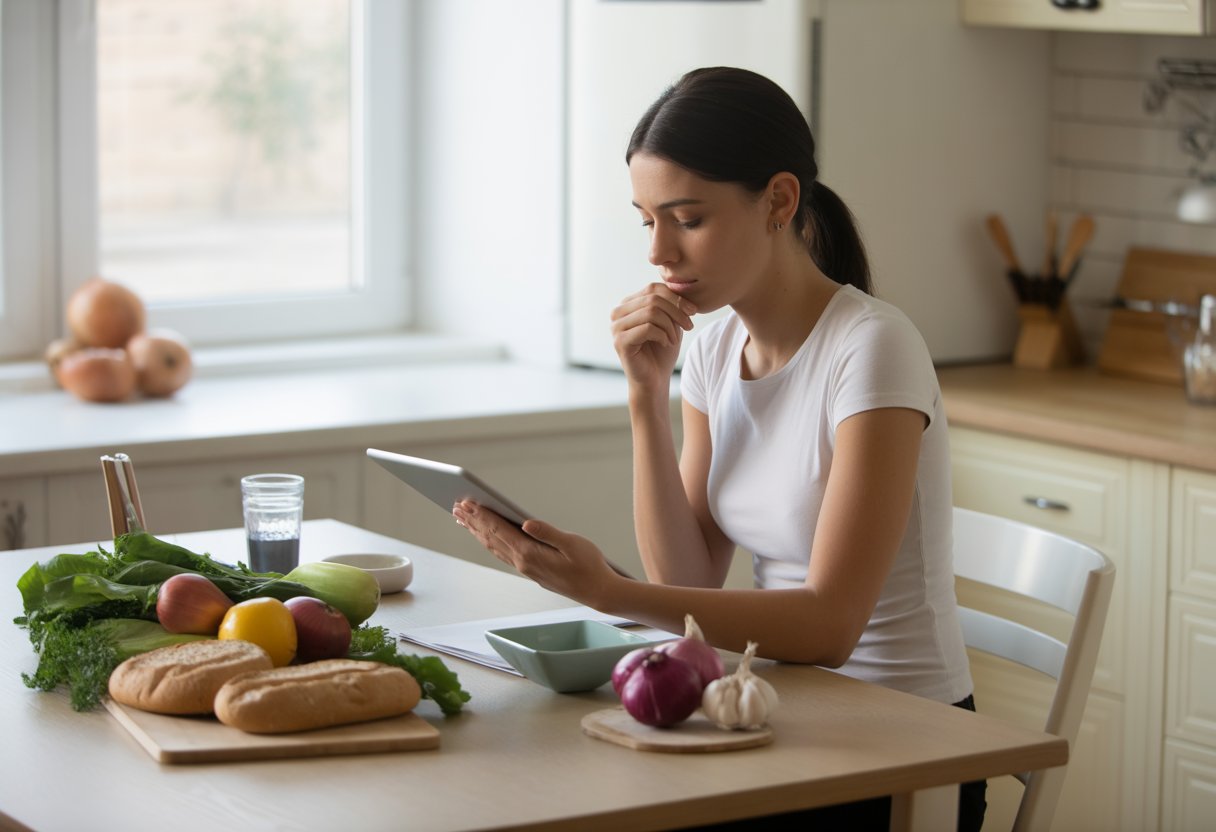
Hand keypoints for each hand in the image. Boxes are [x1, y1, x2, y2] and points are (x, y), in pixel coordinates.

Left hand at [452, 501, 617, 603]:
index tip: (467, 502)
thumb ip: (548, 533)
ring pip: (493, 547)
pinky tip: (486, 536)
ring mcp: (524, 568)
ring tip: (463, 519)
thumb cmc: (589, 566)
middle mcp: (522, 563)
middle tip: (457, 506)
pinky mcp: (530, 570)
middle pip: (491, 538)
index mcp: (530, 554)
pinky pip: (501, 553)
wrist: (597, 592)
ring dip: (477, 532)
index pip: (499, 530)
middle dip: (473, 521)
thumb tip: (526, 523)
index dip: (482, 515)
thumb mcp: (573, 544)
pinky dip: (489, 541)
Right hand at [610, 283, 696, 390]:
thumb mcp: (670, 322)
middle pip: (653, 299)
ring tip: (675, 338)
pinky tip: (666, 344)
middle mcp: (617, 313)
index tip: (693, 311)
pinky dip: (663, 336)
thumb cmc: (662, 351)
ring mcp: (616, 327)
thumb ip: (669, 303)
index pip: (653, 288)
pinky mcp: (619, 342)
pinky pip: (648, 328)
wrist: (655, 380)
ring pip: (651, 312)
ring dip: (670, 326)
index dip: (676, 297)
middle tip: (689, 326)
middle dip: (676, 311)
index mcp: (628, 305)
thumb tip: (678, 285)